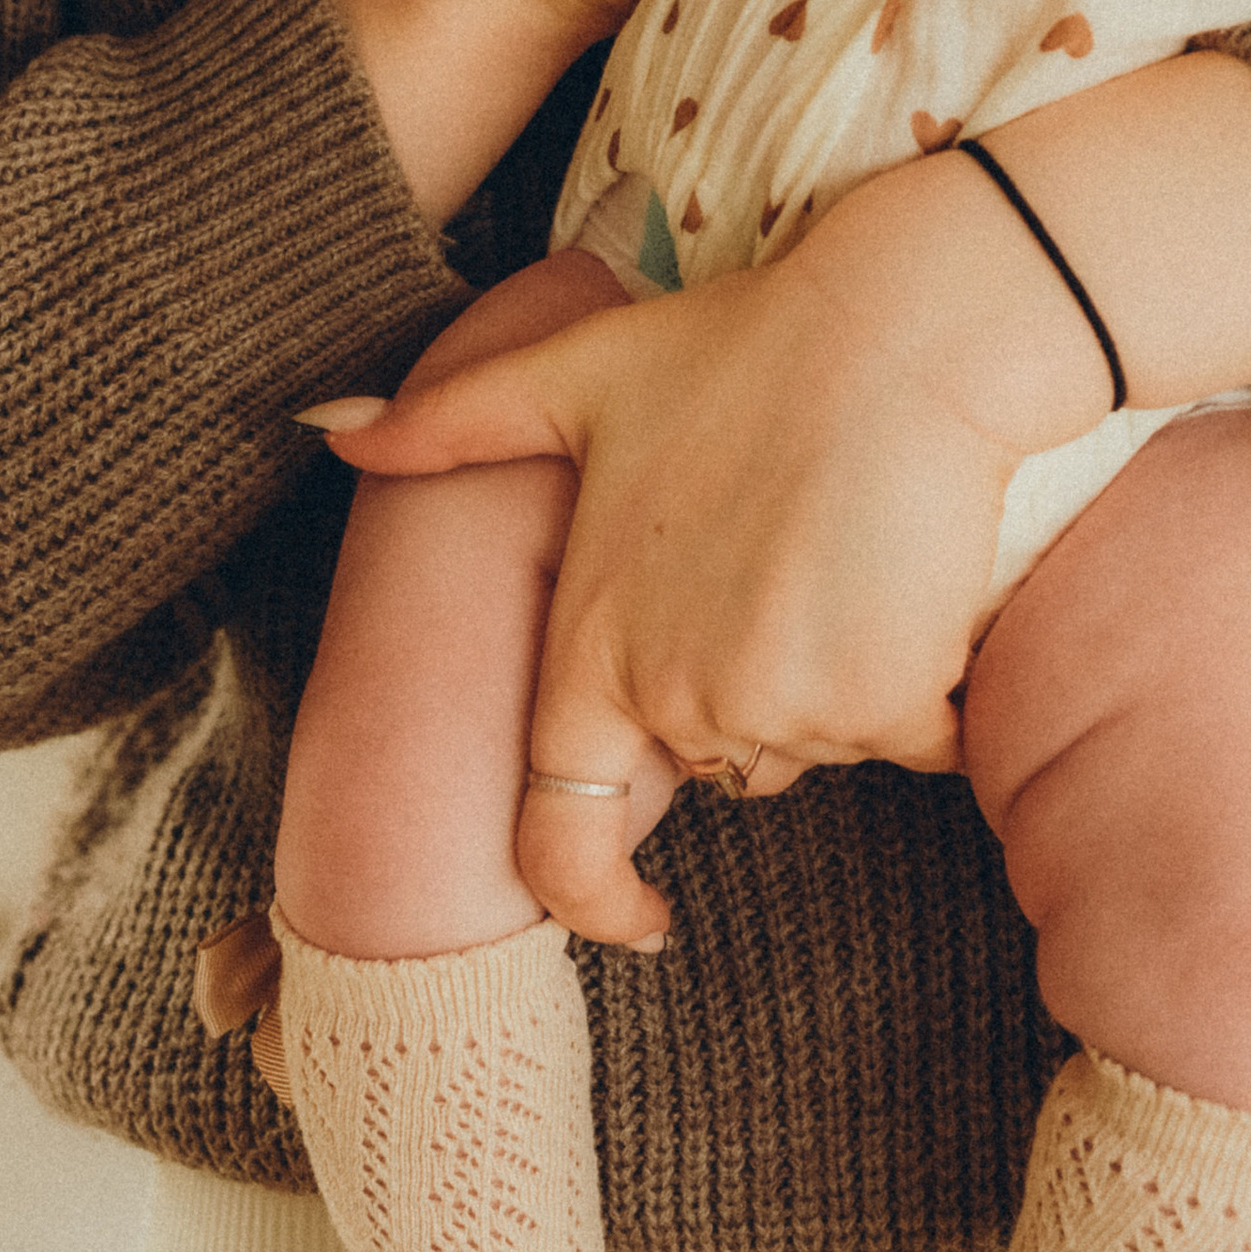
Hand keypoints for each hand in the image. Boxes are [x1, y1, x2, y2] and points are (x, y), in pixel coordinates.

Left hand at [306, 211, 1040, 929]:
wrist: (900, 333)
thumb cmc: (741, 349)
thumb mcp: (581, 374)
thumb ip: (455, 422)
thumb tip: (333, 431)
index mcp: (595, 646)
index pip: (560, 834)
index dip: (593, 896)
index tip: (637, 918)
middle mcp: (679, 698)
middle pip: (721, 756)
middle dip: (751, 693)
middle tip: (779, 564)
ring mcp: (781, 709)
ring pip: (814, 738)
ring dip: (835, 678)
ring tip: (838, 547)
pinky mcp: (882, 703)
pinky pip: (909, 730)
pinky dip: (917, 680)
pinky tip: (906, 571)